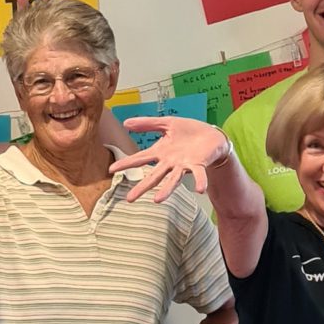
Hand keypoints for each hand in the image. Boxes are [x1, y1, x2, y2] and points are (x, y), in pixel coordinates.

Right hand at [111, 119, 229, 202]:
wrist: (212, 135)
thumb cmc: (190, 131)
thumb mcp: (167, 123)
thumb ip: (147, 124)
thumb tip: (125, 123)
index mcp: (161, 152)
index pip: (140, 158)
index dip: (126, 163)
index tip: (111, 170)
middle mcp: (170, 162)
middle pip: (154, 176)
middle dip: (142, 187)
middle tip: (129, 199)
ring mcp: (184, 166)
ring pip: (173, 180)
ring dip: (166, 191)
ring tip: (157, 200)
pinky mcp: (199, 165)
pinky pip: (199, 175)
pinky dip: (199, 182)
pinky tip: (199, 190)